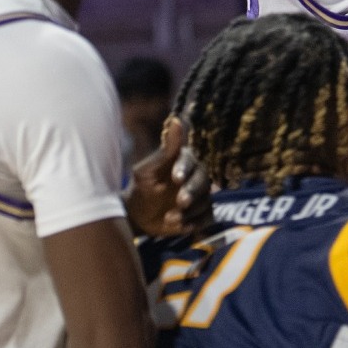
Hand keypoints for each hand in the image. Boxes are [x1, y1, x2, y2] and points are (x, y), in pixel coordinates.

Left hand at [126, 119, 209, 237]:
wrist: (139, 215)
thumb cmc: (142, 188)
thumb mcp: (148, 170)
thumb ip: (164, 150)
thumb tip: (177, 121)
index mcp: (183, 161)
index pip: (190, 160)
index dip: (185, 168)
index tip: (176, 178)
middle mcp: (196, 177)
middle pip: (203, 181)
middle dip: (192, 192)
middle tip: (180, 202)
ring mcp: (201, 196)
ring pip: (206, 201)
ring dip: (189, 212)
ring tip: (169, 218)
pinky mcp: (202, 215)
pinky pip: (207, 218)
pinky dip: (195, 223)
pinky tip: (180, 227)